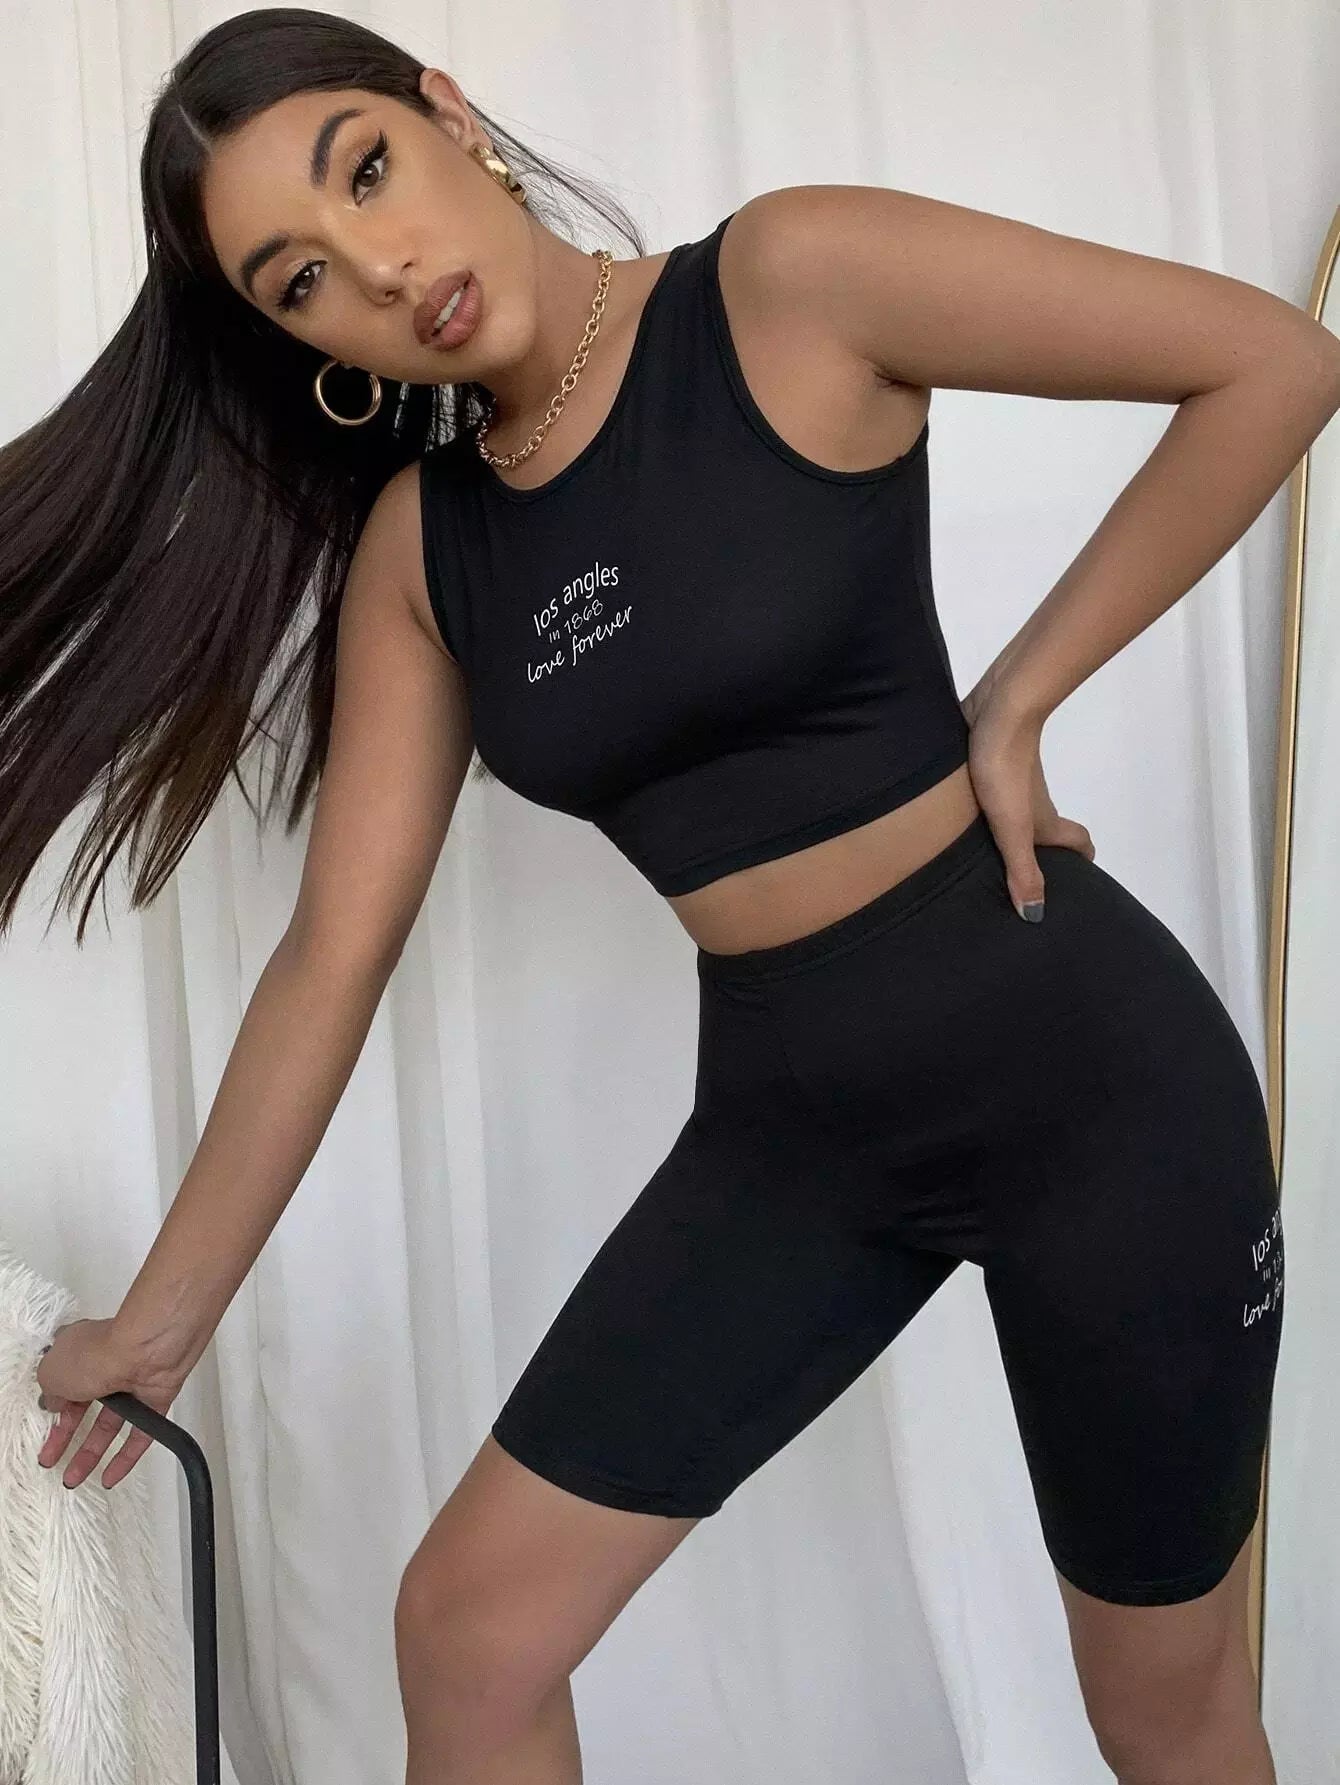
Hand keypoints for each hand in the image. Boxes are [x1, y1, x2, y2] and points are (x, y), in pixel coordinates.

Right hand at [36, 1318, 185, 1489]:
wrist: (146, 1348)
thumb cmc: (98, 1352)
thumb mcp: (52, 1374)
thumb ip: (51, 1392)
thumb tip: (55, 1403)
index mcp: (78, 1352)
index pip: (62, 1387)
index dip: (53, 1414)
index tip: (46, 1438)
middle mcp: (105, 1366)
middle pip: (84, 1407)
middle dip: (67, 1437)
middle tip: (55, 1461)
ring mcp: (131, 1382)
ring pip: (110, 1424)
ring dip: (92, 1452)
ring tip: (76, 1477)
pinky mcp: (155, 1398)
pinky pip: (140, 1432)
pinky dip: (126, 1456)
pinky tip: (112, 1475)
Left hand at [960, 678, 1093, 920]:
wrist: (997, 711)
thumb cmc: (1007, 771)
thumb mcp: (1013, 828)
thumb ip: (1023, 869)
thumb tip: (1035, 916)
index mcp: (1046, 819)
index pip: (1079, 841)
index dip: (1082, 858)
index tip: (1077, 878)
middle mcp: (1035, 800)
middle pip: (1048, 827)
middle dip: (1044, 851)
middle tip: (1026, 876)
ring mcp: (1012, 777)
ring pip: (1021, 807)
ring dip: (1015, 828)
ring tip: (988, 855)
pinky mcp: (988, 759)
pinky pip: (994, 788)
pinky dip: (988, 806)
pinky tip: (962, 816)